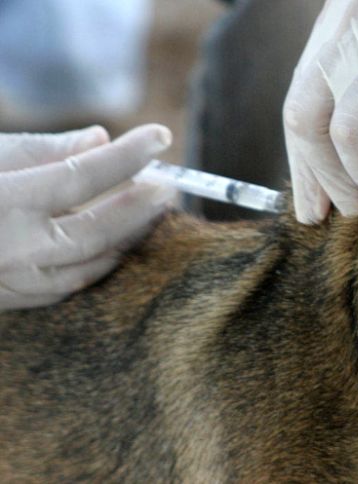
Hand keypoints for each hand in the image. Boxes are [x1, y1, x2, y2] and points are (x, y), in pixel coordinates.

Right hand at [0, 124, 175, 310]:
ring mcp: (13, 282)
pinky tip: (115, 243)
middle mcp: (13, 249)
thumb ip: (43, 149)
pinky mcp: (11, 301)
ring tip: (151, 210)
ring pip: (92, 264)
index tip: (159, 135)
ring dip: (128, 237)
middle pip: (100, 229)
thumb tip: (99, 139)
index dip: (127, 155)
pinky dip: (99, 263)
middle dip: (141, 205)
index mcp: (4, 203)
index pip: (84, 175)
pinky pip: (70, 285)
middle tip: (168, 182)